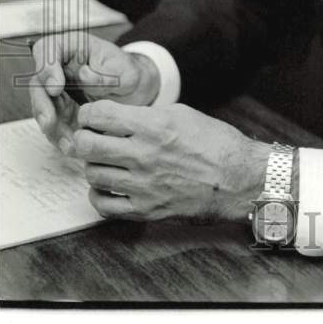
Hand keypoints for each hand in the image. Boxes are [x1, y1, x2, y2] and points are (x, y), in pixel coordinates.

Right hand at [30, 32, 159, 154]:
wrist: (136, 93)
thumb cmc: (130, 76)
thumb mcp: (127, 72)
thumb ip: (106, 74)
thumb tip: (82, 75)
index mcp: (74, 48)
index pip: (48, 48)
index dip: (46, 67)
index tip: (56, 88)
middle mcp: (60, 68)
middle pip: (38, 82)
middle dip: (42, 104)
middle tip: (49, 122)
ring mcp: (58, 90)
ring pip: (42, 106)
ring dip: (50, 125)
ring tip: (64, 141)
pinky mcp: (60, 110)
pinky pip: (53, 123)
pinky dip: (59, 136)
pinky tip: (68, 147)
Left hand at [73, 100, 270, 222]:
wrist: (238, 179)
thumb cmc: (216, 144)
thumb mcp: (182, 114)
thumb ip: (147, 115)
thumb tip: (118, 118)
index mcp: (154, 126)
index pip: (99, 115)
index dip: (89, 113)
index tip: (91, 116)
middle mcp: (144, 155)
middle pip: (86, 145)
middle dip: (83, 138)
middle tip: (90, 138)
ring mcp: (143, 185)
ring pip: (91, 174)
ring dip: (94, 165)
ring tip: (106, 162)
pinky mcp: (146, 210)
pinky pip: (103, 205)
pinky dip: (99, 194)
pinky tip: (109, 186)